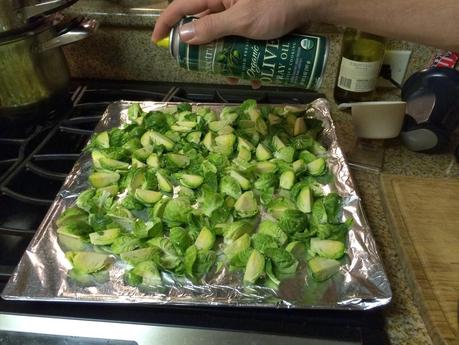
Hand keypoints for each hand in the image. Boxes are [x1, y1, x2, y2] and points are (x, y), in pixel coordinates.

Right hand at [152, 0, 325, 87]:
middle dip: (202, 50)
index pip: (181, 6)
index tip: (156, 41)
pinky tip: (253, 74)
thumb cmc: (277, 6)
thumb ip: (213, 28)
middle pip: (201, 26)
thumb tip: (184, 37)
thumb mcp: (242, 20)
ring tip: (234, 77)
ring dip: (224, 59)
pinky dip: (242, 57)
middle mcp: (223, 2)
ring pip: (221, 38)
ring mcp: (237, 13)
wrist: (311, 4)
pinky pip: (238, 40)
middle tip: (202, 68)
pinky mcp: (250, 23)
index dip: (166, 23)